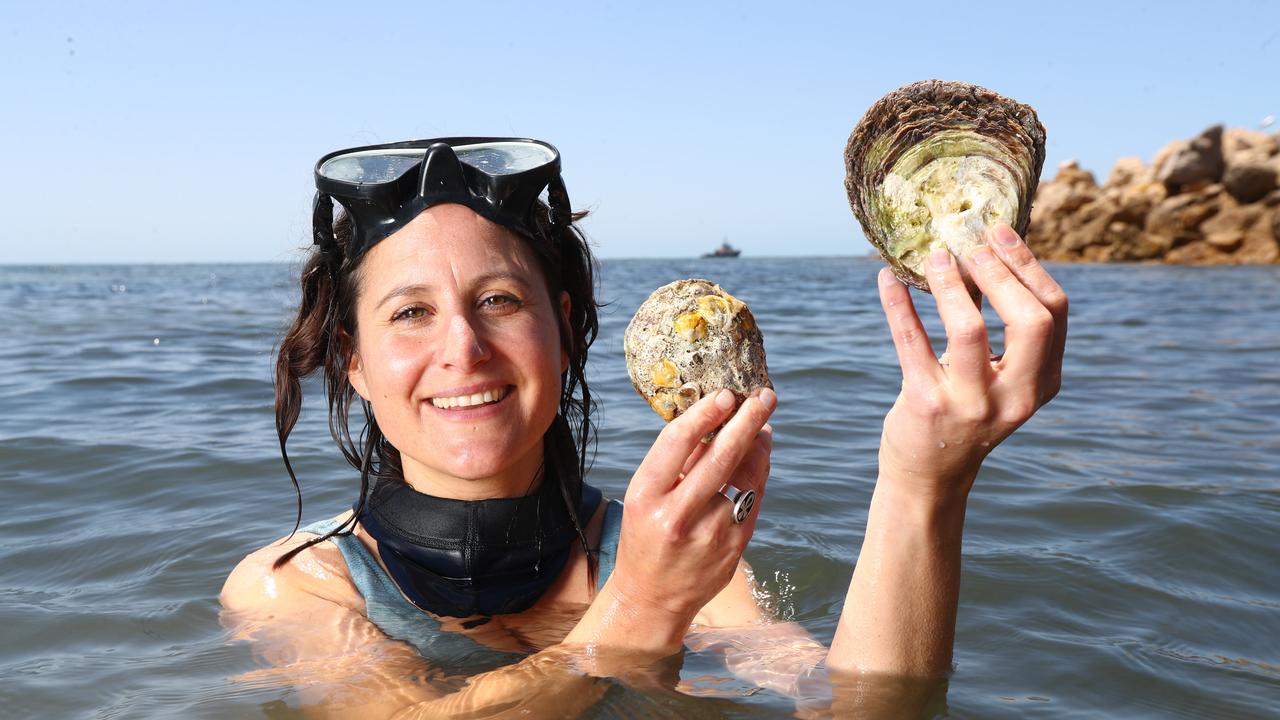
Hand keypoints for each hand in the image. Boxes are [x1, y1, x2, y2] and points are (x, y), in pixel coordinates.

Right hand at [609, 388, 775, 628]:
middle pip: (720, 458)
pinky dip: (760, 473)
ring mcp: (710, 536)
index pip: (677, 444)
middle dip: (747, 422)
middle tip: (763, 397)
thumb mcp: (645, 498)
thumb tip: (716, 421)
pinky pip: (754, 500)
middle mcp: (677, 517)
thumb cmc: (645, 536)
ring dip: (759, 446)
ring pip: (746, 479)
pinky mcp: (734, 549)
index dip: (704, 415)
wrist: (652, 598)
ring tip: (763, 424)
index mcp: (646, 497)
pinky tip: (760, 456)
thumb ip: (676, 465)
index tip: (725, 394)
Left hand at [876, 224, 1066, 499]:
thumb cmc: (961, 410)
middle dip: (1002, 272)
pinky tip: (888, 279)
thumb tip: (978, 251)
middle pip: (1030, 321)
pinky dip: (899, 306)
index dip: (1029, 267)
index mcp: (1042, 382)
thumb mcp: (991, 371)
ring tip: (932, 256)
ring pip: (971, 330)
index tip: (1000, 234)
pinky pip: (912, 344)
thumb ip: (991, 318)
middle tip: (969, 243)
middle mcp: (1015, 396)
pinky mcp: (927, 406)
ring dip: (951, 285)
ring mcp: (972, 404)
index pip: (1054, 314)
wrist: (929, 475)